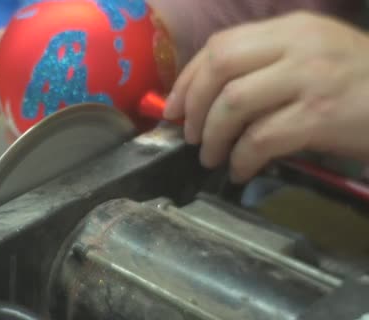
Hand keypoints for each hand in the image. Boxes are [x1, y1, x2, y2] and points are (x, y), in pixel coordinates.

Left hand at [164, 11, 368, 182]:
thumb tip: (204, 100)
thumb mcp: (311, 57)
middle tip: (188, 134)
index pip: (219, 46)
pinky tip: (239, 170)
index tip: (172, 108)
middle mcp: (298, 45)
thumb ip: (264, 66)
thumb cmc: (358, 84)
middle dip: (192, 106)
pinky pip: (261, 138)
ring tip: (210, 155)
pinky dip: (241, 159)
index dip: (188, 79)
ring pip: (234, 103)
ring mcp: (311, 78)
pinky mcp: (321, 115)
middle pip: (220, 67)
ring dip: (212, 136)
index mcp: (290, 28)